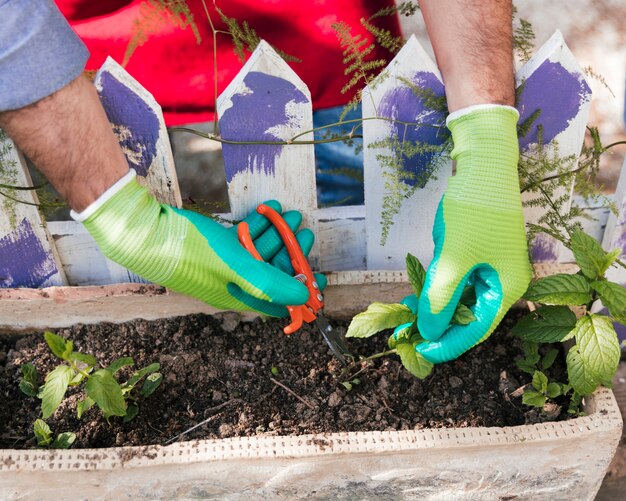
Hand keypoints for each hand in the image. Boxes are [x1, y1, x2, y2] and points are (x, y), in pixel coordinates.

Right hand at [73, 170, 323, 316]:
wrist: (147, 230)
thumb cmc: (191, 251)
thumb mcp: (237, 267)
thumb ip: (271, 283)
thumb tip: (304, 298)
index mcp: (240, 297)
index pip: (280, 302)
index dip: (303, 291)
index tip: (321, 277)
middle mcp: (234, 284)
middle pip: (273, 272)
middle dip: (292, 253)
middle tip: (306, 233)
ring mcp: (224, 264)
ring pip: (259, 251)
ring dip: (278, 234)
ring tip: (294, 215)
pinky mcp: (216, 246)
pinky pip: (243, 237)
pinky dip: (258, 225)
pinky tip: (269, 209)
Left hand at [413, 105, 531, 362]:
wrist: (480, 166)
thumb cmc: (474, 211)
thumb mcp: (454, 258)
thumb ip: (441, 296)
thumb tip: (428, 329)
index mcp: (507, 287)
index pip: (478, 329)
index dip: (450, 343)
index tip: (422, 352)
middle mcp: (501, 281)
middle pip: (469, 316)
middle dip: (439, 324)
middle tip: (409, 334)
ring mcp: (487, 267)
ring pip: (459, 298)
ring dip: (435, 305)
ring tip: (408, 313)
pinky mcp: (473, 254)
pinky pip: (455, 280)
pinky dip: (437, 286)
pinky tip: (418, 291)